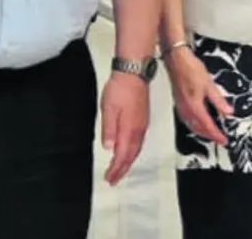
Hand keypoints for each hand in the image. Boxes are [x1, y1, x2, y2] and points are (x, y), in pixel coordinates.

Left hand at [100, 71, 149, 185]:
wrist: (134, 73)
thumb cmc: (120, 89)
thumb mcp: (108, 109)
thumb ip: (109, 129)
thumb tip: (109, 147)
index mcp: (129, 129)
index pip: (122, 155)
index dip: (116, 169)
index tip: (109, 178)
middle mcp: (138, 130)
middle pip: (131, 155)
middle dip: (123, 169)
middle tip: (114, 179)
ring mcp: (142, 124)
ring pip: (136, 149)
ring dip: (128, 162)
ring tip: (120, 169)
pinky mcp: (143, 119)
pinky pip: (139, 142)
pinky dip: (133, 152)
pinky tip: (129, 151)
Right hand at [168, 47, 231, 145]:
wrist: (177, 61)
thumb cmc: (191, 70)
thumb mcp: (209, 84)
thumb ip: (219, 100)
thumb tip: (228, 112)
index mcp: (195, 107)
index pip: (208, 126)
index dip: (217, 135)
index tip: (224, 140)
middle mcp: (186, 110)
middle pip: (199, 130)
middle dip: (210, 136)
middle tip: (220, 140)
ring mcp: (181, 108)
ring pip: (192, 126)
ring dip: (202, 132)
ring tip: (212, 134)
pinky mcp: (179, 104)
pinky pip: (187, 120)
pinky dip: (195, 126)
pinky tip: (199, 123)